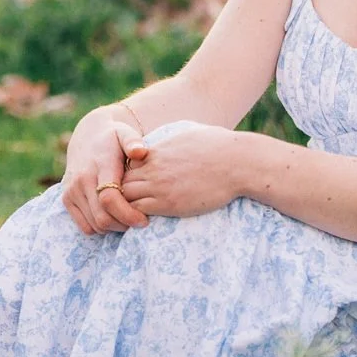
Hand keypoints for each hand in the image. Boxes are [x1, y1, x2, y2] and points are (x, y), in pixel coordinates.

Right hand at [60, 109, 147, 234]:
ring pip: (94, 225)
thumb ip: (133, 141)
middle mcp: (81, 180)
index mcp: (99, 166)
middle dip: (124, 225)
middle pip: (102, 217)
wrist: (86, 137)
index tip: (143, 220)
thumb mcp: (125, 133)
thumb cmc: (113, 138)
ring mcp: (72, 191)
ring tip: (127, 218)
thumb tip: (140, 151)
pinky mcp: (66, 200)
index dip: (127, 214)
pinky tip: (112, 217)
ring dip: (114, 228)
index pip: (109, 198)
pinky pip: (85, 227)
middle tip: (139, 222)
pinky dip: (100, 228)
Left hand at [120, 123, 242, 218]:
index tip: (139, 184)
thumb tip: (178, 142)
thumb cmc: (219, 147)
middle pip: (121, 181)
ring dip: (128, 206)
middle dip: (123, 192)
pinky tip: (147, 220)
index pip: (126, 164)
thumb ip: (174, 142)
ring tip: (138, 213)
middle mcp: (153, 168)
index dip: (129, 175)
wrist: (236, 162)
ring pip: (125, 197)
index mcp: (157, 151)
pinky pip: (139, 211)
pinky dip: (138, 216)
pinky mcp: (169, 204)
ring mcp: (159, 186)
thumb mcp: (189, 136)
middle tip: (134, 204)